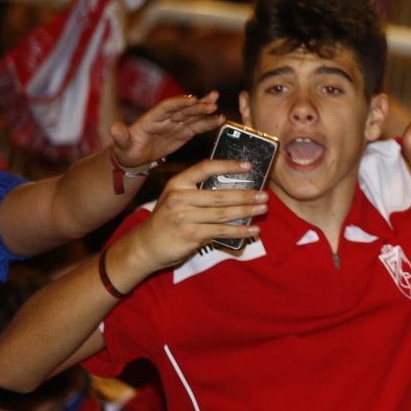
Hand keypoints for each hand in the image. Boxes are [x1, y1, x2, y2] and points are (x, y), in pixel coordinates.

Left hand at [110, 93, 224, 171]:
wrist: (134, 157)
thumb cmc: (126, 150)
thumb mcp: (121, 145)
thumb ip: (120, 136)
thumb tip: (114, 127)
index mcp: (151, 119)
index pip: (166, 108)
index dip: (179, 103)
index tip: (192, 99)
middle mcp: (165, 119)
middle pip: (183, 110)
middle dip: (197, 106)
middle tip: (212, 102)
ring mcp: (175, 125)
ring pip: (193, 116)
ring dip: (206, 110)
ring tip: (218, 105)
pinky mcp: (183, 133)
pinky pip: (197, 127)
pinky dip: (209, 123)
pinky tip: (220, 120)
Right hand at [123, 158, 268, 272]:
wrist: (146, 245)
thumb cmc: (168, 219)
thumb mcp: (176, 198)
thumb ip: (198, 191)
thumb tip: (234, 186)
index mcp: (178, 183)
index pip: (205, 168)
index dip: (228, 165)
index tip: (248, 166)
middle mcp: (179, 197)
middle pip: (220, 195)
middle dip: (246, 195)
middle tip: (264, 194)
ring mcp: (184, 216)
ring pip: (223, 213)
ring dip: (246, 211)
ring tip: (263, 208)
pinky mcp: (190, 234)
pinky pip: (221, 231)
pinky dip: (240, 230)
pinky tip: (253, 229)